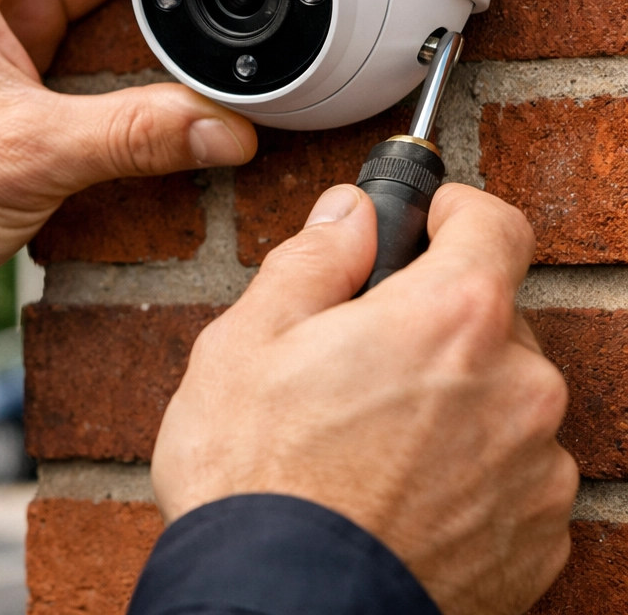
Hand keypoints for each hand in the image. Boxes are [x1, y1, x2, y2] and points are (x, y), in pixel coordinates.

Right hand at [152, 182, 576, 614]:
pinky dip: (470, 464)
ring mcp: (535, 473)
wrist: (273, 610)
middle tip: (362, 351)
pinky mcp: (534, 543)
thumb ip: (316, 257)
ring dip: (455, 395)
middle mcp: (517, 389)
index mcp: (450, 319)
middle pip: (494, 315)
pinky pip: (512, 471)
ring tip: (372, 434)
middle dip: (436, 317)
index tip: (428, 220)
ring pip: (504, 396)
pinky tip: (399, 487)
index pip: (496, 225)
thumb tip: (352, 213)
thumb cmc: (253, 473)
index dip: (456, 211)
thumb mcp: (250, 337)